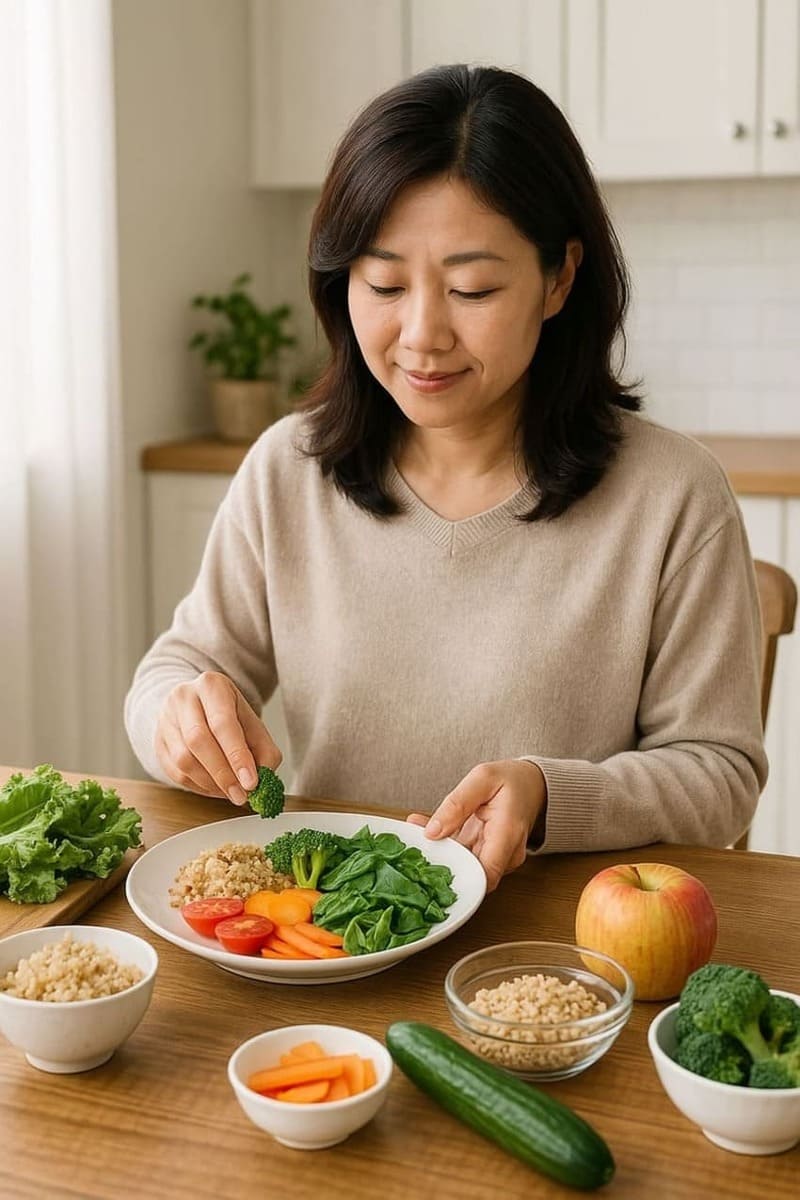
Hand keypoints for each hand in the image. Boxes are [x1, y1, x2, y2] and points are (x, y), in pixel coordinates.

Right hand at [155, 671, 281, 805]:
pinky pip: (174, 772)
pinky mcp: (157, 742)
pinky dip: (198, 786)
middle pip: (198, 740)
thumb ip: (264, 750)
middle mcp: (183, 698)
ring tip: (231, 792)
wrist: (197, 705)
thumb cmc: (229, 716)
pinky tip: (215, 788)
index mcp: (212, 686)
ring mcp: (166, 720)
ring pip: (183, 759)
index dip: (237, 755)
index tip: (251, 782)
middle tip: (241, 795)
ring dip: (210, 783)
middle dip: (223, 774)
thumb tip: (262, 781)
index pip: (222, 723)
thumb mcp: (252, 723)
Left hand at [407, 760, 545, 891]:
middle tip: (414, 845)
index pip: (485, 876)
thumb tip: (432, 832)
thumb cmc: (512, 780)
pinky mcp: (488, 855)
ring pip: (464, 865)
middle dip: (440, 862)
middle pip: (470, 873)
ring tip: (416, 831)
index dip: (458, 880)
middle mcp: (506, 854)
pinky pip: (464, 856)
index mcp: (507, 835)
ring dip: (440, 851)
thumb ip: (457, 804)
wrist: (532, 785)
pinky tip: (426, 827)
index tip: (430, 868)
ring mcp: (498, 857)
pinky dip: (445, 844)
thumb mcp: (482, 778)